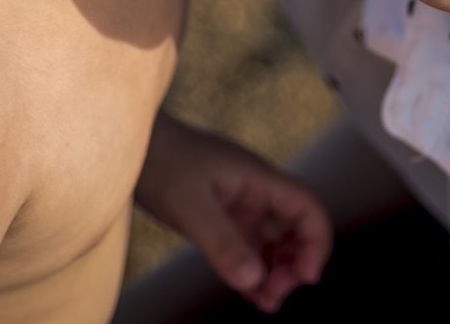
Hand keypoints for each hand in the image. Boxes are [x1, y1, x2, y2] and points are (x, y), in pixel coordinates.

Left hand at [135, 114, 330, 312]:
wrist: (133, 148)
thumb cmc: (160, 160)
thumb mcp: (188, 205)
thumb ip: (222, 242)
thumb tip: (252, 279)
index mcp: (257, 179)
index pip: (306, 207)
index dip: (316, 240)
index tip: (307, 275)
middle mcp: (255, 192)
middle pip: (295, 229)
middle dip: (294, 263)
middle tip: (275, 294)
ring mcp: (240, 206)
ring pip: (274, 242)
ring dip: (276, 272)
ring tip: (266, 301)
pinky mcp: (223, 218)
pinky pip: (249, 248)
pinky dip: (255, 271)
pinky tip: (252, 293)